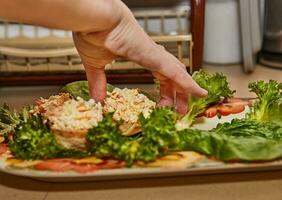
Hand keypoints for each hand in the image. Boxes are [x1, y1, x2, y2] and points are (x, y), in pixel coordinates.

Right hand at [73, 1, 206, 113]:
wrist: (93, 18)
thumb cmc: (94, 32)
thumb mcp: (96, 65)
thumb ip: (98, 82)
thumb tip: (98, 101)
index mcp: (140, 55)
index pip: (160, 75)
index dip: (165, 91)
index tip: (163, 106)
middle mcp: (151, 55)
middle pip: (172, 76)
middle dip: (177, 94)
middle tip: (179, 111)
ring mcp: (153, 54)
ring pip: (177, 74)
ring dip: (184, 91)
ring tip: (189, 106)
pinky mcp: (152, 55)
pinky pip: (174, 72)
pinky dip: (187, 83)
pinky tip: (197, 93)